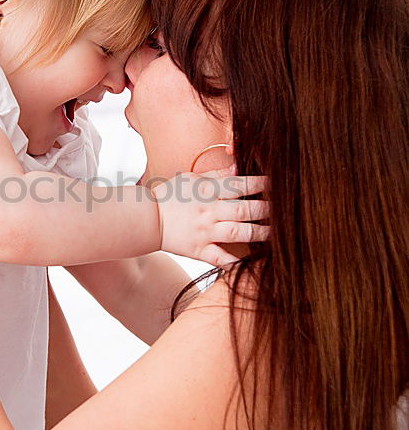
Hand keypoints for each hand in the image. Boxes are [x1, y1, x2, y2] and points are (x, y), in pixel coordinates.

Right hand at [150, 169, 269, 267]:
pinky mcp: (198, 250)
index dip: (261, 183)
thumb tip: (237, 167)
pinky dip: (235, 262)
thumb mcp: (190, 178)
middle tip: (284, 210)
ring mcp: (204, 232)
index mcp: (207, 191)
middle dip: (266, 209)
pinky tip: (250, 262)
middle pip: (244, 209)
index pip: (240, 185)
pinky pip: (219, 258)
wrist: (145, 219)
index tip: (277, 183)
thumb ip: (216, 174)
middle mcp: (209, 211)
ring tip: (275, 234)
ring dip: (259, 233)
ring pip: (237, 232)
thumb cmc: (168, 196)